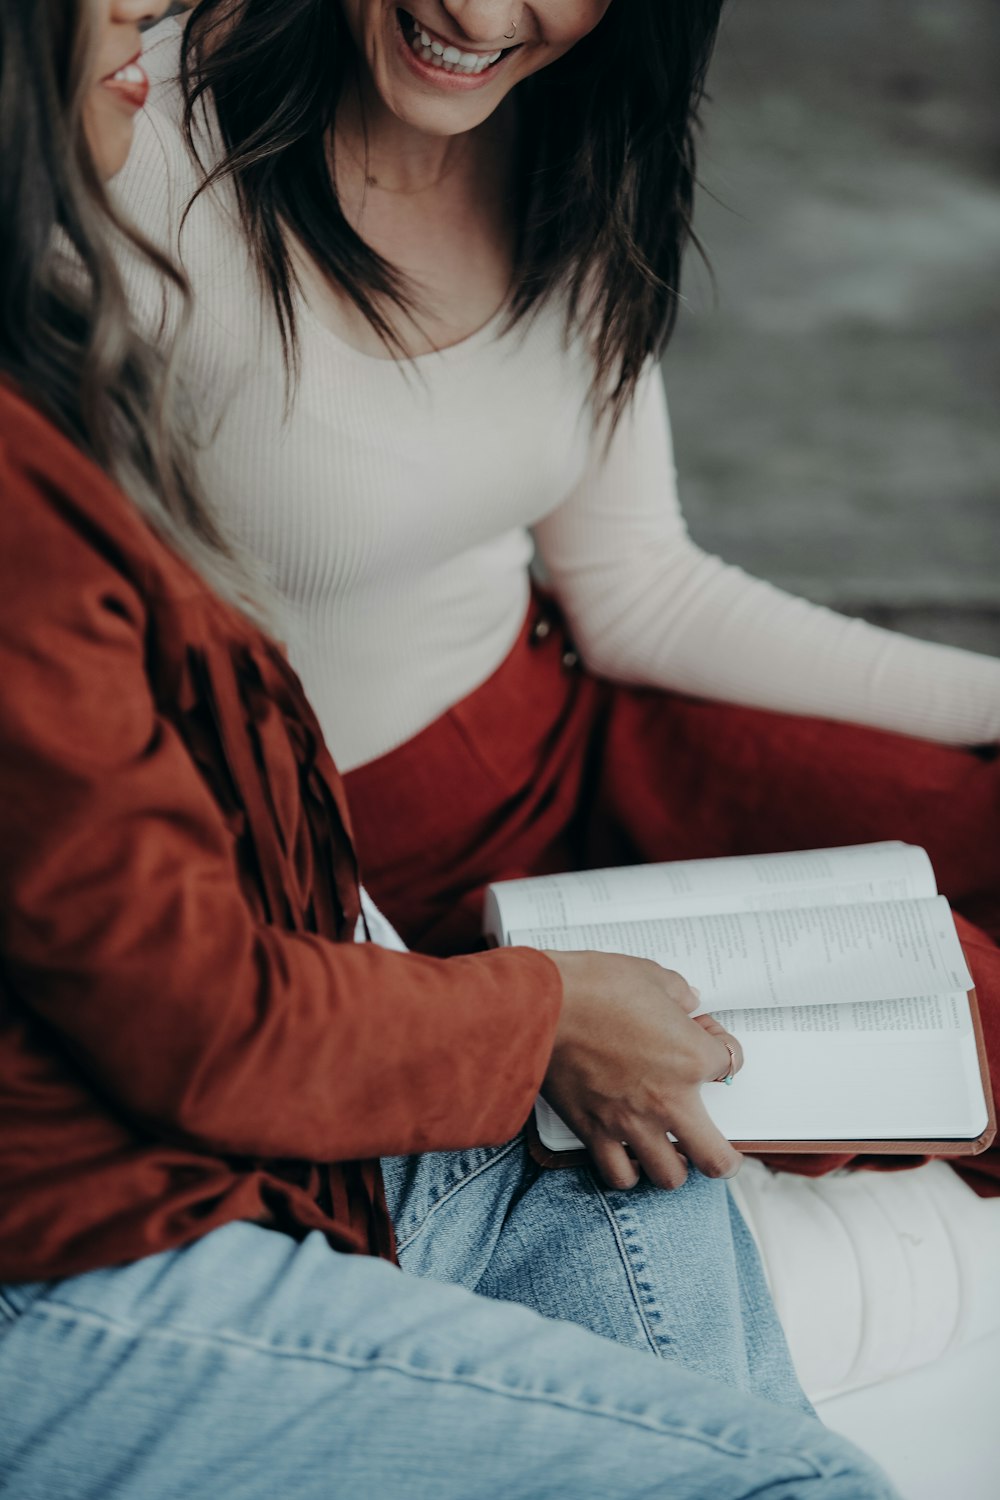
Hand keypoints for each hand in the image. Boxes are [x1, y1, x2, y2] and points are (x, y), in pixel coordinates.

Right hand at [543, 951, 743, 1191]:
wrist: (539, 1007)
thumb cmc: (592, 986)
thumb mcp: (649, 974)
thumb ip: (676, 992)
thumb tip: (685, 1000)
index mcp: (690, 1057)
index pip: (730, 1066)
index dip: (724, 1050)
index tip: (706, 1040)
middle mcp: (668, 1101)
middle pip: (716, 1158)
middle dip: (724, 1155)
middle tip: (719, 1147)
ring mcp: (630, 1123)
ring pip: (670, 1177)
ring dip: (675, 1165)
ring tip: (670, 1152)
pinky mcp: (593, 1132)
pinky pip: (619, 1174)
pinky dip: (627, 1171)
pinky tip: (627, 1157)